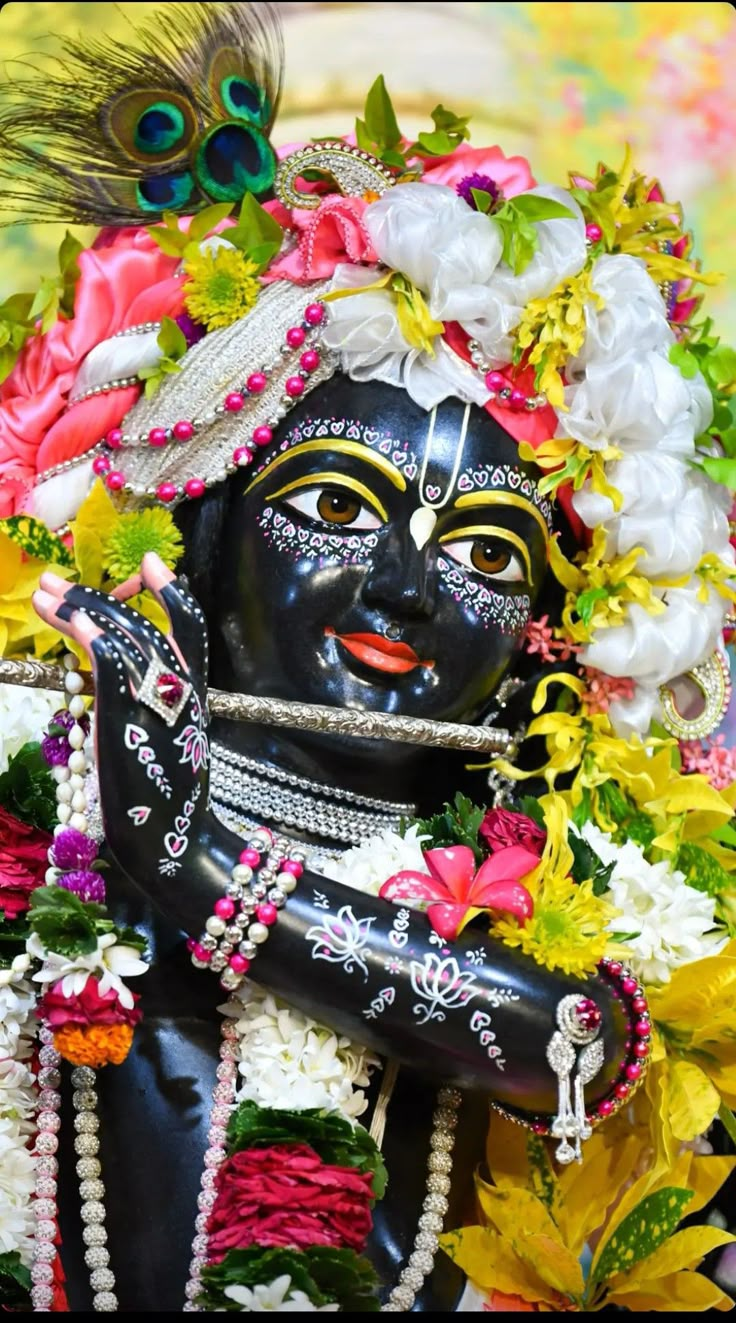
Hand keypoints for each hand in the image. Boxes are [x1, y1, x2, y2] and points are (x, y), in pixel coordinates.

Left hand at [33, 553, 211, 887]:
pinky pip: (109, 659)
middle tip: (56, 582)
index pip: (191, 630)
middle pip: (144, 624)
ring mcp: (156, 702)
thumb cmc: (164, 807)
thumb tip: (114, 688)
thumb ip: (149, 712)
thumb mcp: (166, 750)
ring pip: (123, 634)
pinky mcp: (127, 717)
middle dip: (97, 596)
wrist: (171, 846)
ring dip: (80, 608)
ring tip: (45, 595)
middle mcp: (181, 692)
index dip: (172, 593)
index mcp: (193, 698)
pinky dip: (90, 634)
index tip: (152, 564)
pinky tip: (67, 622)